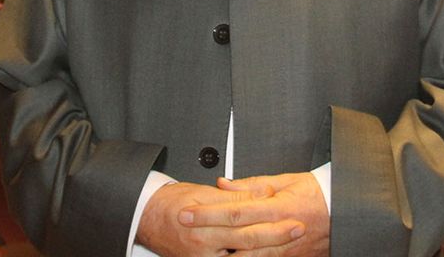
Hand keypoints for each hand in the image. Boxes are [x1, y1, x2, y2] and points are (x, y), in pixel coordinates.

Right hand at [138, 181, 296, 255]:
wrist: (146, 218)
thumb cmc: (171, 204)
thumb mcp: (203, 193)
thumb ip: (235, 196)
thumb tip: (264, 193)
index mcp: (202, 226)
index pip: (243, 222)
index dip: (269, 219)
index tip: (290, 214)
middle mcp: (202, 248)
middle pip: (247, 243)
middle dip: (276, 237)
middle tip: (297, 229)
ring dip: (267, 252)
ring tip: (288, 244)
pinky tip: (265, 253)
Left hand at [183, 173, 327, 256]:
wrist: (345, 213)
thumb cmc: (317, 193)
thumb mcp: (286, 180)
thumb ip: (252, 184)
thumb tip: (223, 184)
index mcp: (277, 207)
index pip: (235, 210)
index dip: (209, 212)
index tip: (188, 212)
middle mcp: (279, 230)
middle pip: (235, 235)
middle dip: (206, 232)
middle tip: (183, 228)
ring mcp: (284, 250)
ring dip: (221, 254)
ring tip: (198, 250)